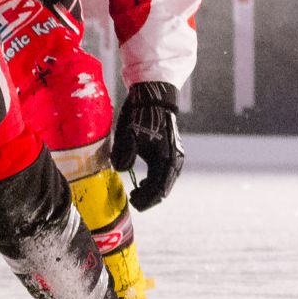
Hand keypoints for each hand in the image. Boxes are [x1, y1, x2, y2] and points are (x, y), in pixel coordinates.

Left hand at [111, 81, 183, 210]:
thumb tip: (122, 170)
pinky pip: (166, 172)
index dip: (146, 199)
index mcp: (166, 158)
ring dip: (153, 189)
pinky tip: (143, 181)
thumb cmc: (141, 113)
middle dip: (149, 197)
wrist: (154, 95)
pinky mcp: (172, 150)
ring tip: (137, 193)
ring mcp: (175, 154)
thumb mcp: (129, 133)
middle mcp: (175, 159)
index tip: (132, 202)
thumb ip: (125, 153)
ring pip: (166, 181)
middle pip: (164, 187)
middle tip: (133, 201)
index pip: (158, 188)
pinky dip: (156, 180)